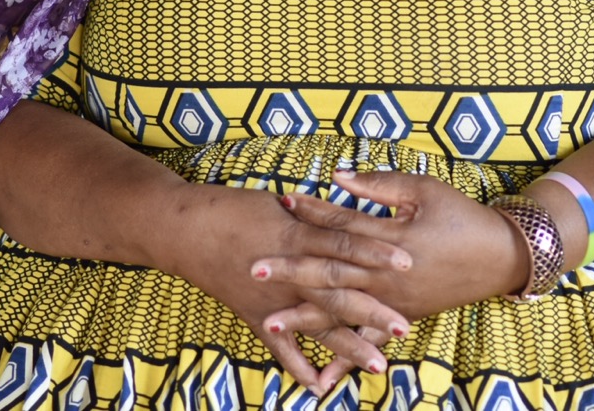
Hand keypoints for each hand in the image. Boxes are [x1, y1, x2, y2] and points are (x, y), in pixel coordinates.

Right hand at [159, 182, 412, 392]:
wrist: (184, 229)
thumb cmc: (233, 208)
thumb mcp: (280, 205)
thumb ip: (316, 219)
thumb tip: (350, 220)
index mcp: (297, 236)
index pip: (345, 246)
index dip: (377, 255)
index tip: (409, 263)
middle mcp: (288, 271)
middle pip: (338, 293)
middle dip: (372, 311)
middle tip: (405, 327)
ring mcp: (272, 298)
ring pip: (317, 325)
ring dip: (348, 345)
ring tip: (379, 364)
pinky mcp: (255, 316)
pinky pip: (280, 347)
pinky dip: (298, 367)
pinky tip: (320, 387)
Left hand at [252, 169, 528, 334]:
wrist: (500, 257)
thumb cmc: (462, 217)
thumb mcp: (424, 190)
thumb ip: (379, 186)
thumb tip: (338, 177)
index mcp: (393, 239)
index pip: (344, 224)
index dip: (313, 211)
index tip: (283, 202)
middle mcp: (388, 275)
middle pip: (332, 271)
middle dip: (293, 271)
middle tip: (255, 269)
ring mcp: (394, 301)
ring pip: (343, 311)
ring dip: (306, 317)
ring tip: (270, 324)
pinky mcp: (401, 317)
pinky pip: (369, 341)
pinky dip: (345, 360)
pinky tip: (321, 381)